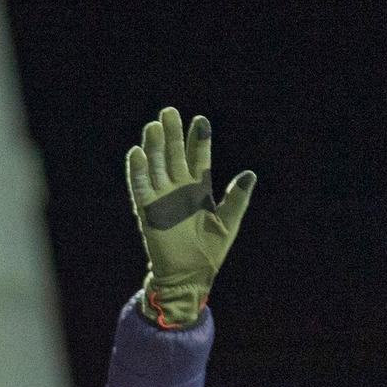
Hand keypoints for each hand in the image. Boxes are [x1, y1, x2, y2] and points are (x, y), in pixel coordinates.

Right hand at [127, 107, 254, 327]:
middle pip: (173, 155)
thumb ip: (237, 197)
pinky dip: (138, 171)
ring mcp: (162, 199)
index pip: (197, 157)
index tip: (200, 120)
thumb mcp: (230, 221)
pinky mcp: (148, 211)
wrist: (190, 275)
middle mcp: (178, 190)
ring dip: (153, 147)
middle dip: (172, 134)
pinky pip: (140, 187)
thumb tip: (250, 174)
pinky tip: (137, 153)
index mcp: (199, 190)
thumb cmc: (211, 251)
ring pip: (156, 166)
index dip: (198, 139)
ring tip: (153, 126)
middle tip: (169, 112)